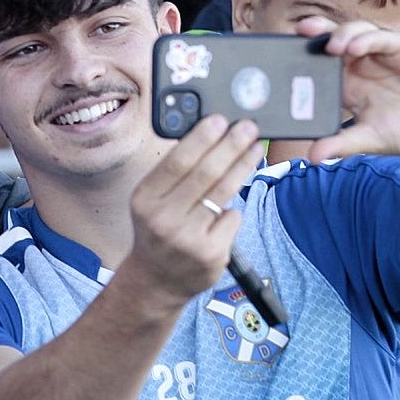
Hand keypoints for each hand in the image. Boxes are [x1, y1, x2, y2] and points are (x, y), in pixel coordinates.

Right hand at [123, 115, 263, 304]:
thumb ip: (173, 173)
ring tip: (254, 149)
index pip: (177, 161)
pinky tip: (223, 215)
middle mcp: (163, 219)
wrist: (156, 280)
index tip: (221, 120)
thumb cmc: (158, 229)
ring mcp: (188, 239)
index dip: (202, 138)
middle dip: (231, 146)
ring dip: (244, 166)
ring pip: (224, 193)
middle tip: (248, 128)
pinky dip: (231, 211)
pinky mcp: (211, 254)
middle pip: (206, 173)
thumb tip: (209, 134)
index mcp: (145, 199)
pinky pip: (232, 218)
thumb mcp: (152, 200)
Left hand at [296, 18, 399, 165]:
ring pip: (354, 33)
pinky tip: (355, 47)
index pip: (320, 69)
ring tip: (328, 45)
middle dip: (315, 36)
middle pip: (333, 43)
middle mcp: (364, 67)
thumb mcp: (373, 139)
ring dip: (339, 35)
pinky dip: (367, 39)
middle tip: (297, 33)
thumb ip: (343, 144)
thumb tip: (311, 158)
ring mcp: (384, 54)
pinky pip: (382, 37)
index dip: (303, 61)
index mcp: (352, 87)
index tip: (282, 60)